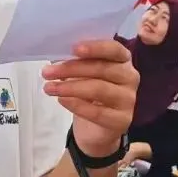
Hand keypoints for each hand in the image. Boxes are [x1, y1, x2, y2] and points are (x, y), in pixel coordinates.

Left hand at [42, 40, 138, 154]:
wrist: (96, 128)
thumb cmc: (89, 93)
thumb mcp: (82, 74)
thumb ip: (75, 62)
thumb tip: (56, 55)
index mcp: (122, 59)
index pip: (114, 49)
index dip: (95, 47)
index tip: (73, 48)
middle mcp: (130, 77)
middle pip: (102, 69)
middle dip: (72, 69)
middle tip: (47, 72)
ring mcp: (128, 99)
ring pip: (99, 89)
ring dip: (70, 87)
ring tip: (49, 88)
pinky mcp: (122, 120)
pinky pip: (98, 112)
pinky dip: (77, 105)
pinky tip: (62, 100)